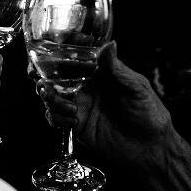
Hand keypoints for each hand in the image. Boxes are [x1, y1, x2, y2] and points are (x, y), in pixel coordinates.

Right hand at [37, 41, 173, 166]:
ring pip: (49, 96)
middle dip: (42, 75)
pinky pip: (54, 118)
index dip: (59, 52)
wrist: (148, 146)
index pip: (72, 57)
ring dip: (50, 99)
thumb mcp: (136, 87)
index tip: (54, 49)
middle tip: (42, 80)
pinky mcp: (74, 124)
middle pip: (53, 76)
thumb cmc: (148, 113)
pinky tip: (73, 121)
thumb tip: (109, 45)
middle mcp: (83, 87)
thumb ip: (117, 69)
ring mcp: (77, 105)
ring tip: (68, 106)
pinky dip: (57, 118)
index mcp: (97, 73)